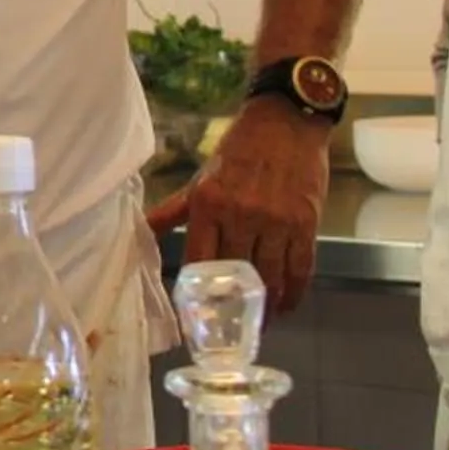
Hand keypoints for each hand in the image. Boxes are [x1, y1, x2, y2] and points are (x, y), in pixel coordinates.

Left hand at [148, 99, 327, 311]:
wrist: (286, 120)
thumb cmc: (239, 150)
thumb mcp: (202, 178)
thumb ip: (174, 211)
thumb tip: (142, 232)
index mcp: (209, 204)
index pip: (199, 262)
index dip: (198, 296)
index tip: (196, 319)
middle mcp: (241, 214)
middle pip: (236, 276)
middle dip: (234, 308)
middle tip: (232, 330)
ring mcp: (276, 220)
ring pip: (270, 278)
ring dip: (267, 307)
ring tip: (261, 322)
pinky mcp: (306, 223)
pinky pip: (301, 268)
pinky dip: (294, 292)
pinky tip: (287, 305)